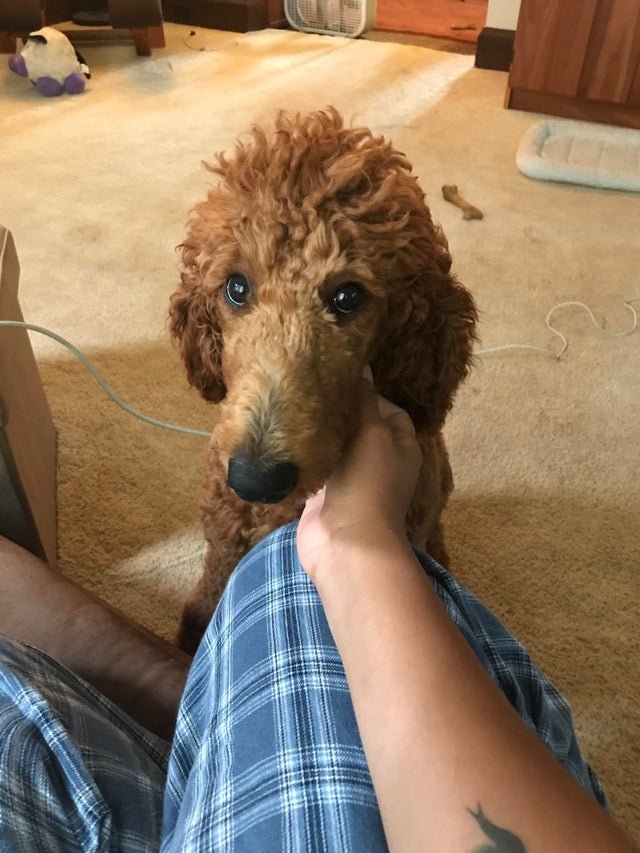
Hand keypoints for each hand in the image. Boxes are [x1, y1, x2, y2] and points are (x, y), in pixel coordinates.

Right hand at [297, 367, 421, 583]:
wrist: (346, 542)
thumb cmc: (369, 482)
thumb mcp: (372, 432)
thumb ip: (363, 399)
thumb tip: (363, 365)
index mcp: (401, 446)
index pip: (389, 410)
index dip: (369, 394)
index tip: (342, 382)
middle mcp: (378, 461)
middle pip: (358, 426)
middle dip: (339, 411)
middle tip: (311, 389)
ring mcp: (350, 479)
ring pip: (334, 446)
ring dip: (319, 432)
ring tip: (295, 405)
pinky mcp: (324, 494)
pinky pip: (315, 466)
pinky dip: (304, 454)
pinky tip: (286, 436)